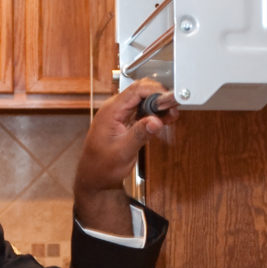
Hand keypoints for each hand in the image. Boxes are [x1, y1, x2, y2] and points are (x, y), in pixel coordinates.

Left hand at [73, 79, 176, 234]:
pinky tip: (163, 119)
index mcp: (111, 111)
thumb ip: (139, 134)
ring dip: (158, 105)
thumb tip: (155, 121)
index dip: (155, 92)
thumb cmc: (101, 167)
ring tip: (170, 115)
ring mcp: (119, 114)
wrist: (94, 177)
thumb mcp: (123, 152)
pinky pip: (141, 110)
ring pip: (142, 99)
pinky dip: (153, 113)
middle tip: (172, 108)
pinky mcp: (124, 121)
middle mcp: (114, 109)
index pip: (136, 90)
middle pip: (141, 90)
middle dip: (159, 96)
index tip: (168, 101)